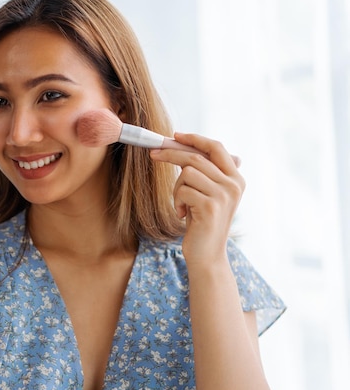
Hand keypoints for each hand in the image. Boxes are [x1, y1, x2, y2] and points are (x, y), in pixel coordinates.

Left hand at [150, 133, 244, 265]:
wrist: (206, 254)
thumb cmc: (201, 222)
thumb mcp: (206, 193)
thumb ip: (204, 171)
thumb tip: (183, 143)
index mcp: (236, 178)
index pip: (216, 147)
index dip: (195, 139)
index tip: (175, 135)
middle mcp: (234, 184)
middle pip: (196, 156)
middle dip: (171, 154)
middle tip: (153, 154)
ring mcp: (224, 195)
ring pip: (187, 172)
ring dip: (176, 188)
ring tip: (182, 204)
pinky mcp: (210, 206)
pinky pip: (182, 190)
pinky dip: (177, 201)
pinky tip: (182, 215)